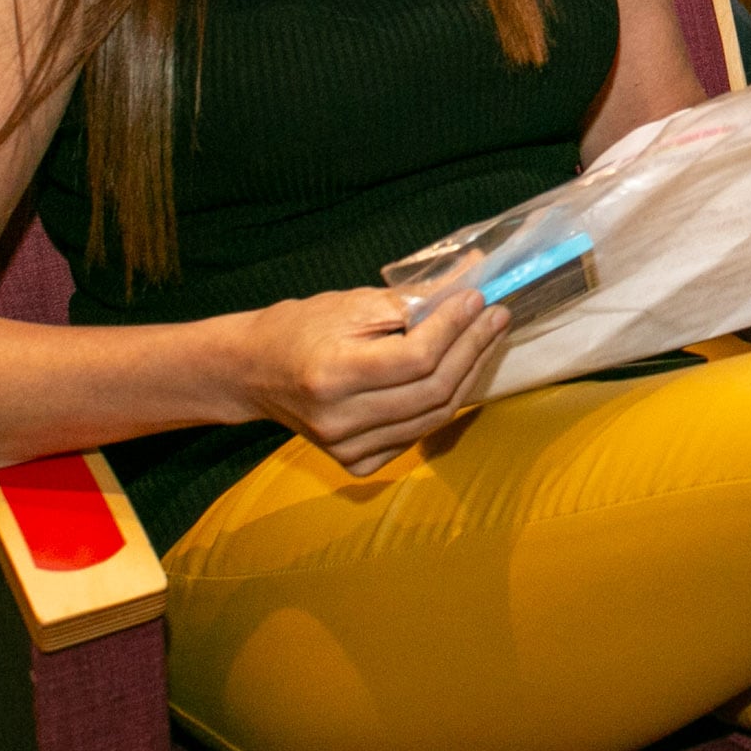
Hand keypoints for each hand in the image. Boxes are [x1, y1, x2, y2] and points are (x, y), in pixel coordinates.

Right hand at [240, 287, 510, 475]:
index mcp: (333, 376)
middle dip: (473, 348)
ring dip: (469, 375)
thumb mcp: (351, 303)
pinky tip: (457, 372)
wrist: (254, 373)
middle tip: (496, 317)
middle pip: (432, 390)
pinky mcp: (356, 462)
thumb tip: (468, 288)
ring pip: (433, 417)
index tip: (477, 299)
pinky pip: (417, 435)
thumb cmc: (301, 328)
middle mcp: (339, 420)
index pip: (416, 358)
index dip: (454, 328)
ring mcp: (347, 448)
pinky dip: (443, 403)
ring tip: (487, 339)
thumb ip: (410, 301)